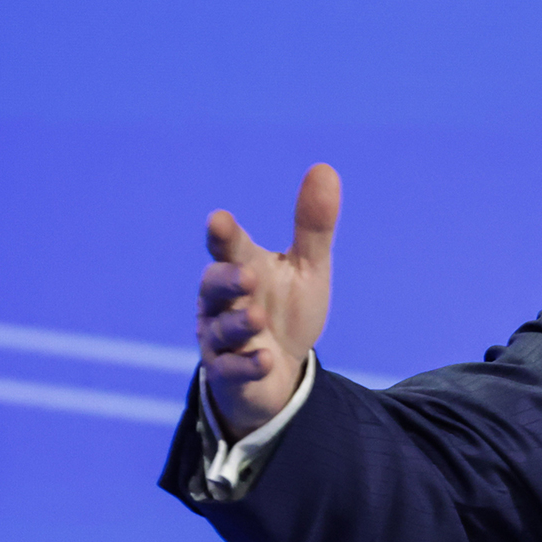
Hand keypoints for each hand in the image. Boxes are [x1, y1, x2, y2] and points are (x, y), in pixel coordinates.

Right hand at [196, 163, 338, 438]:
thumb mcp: (307, 269)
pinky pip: (232, 370)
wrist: (279, 373)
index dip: (223, 235)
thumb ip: (313, 226)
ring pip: (222, 330)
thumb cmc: (287, 311)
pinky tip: (266, 359)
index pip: (229, 247)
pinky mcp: (229, 374)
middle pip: (215, 286)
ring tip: (259, 317)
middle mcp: (224, 301)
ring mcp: (222, 340)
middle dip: (227, 280)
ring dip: (239, 324)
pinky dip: (247, 364)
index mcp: (241, 268)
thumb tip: (325, 168)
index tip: (219, 219)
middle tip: (247, 275)